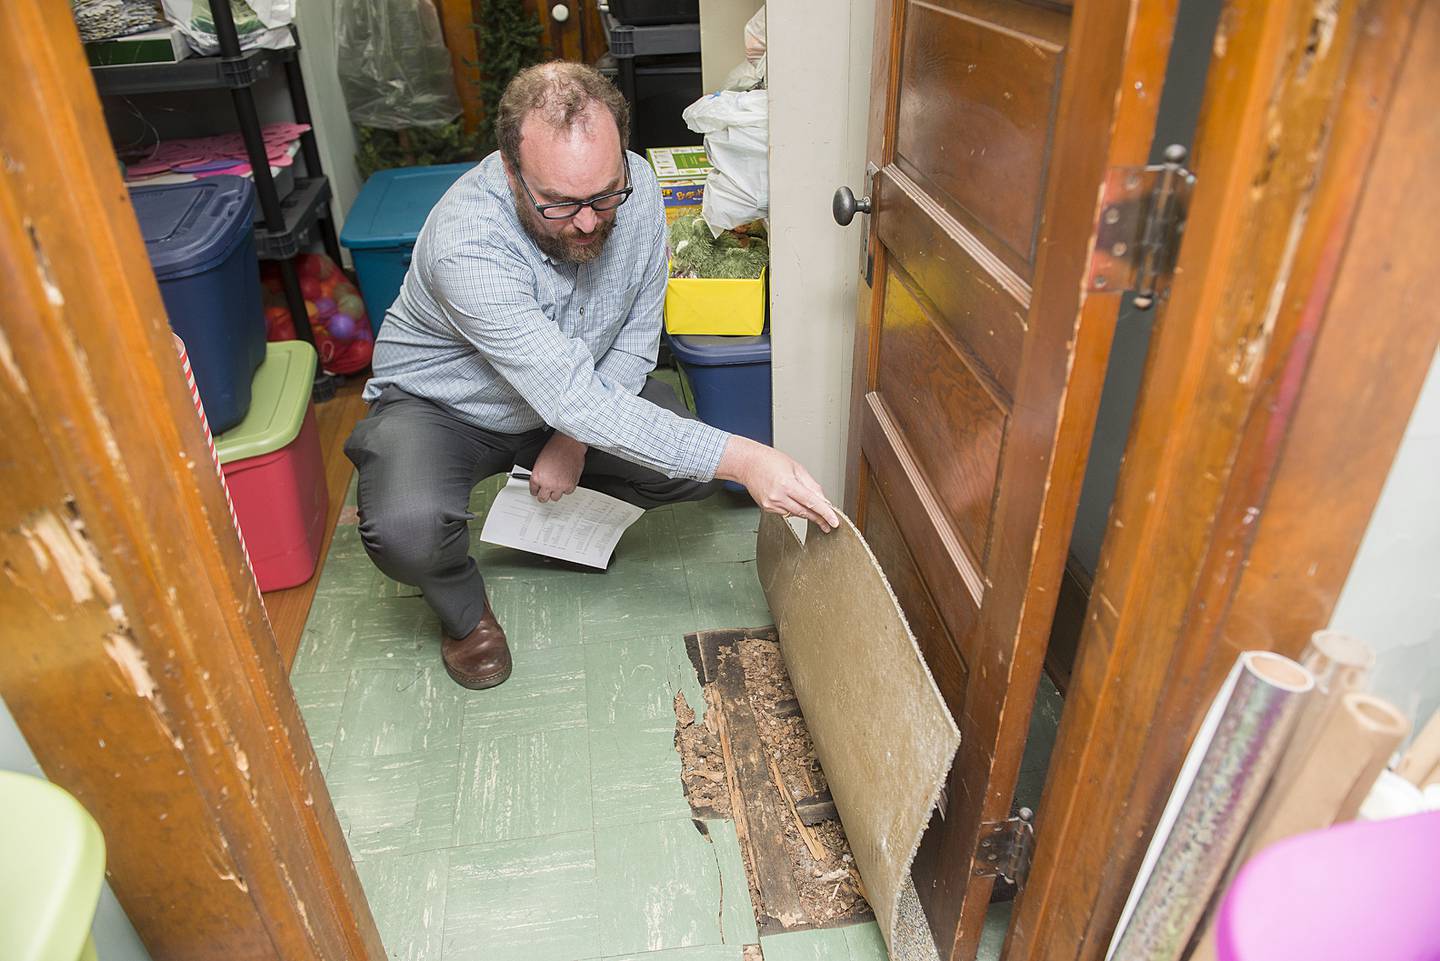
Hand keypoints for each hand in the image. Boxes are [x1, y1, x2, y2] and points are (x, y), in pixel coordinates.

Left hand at [530, 433, 587, 502]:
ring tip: (557, 485)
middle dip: (544, 495)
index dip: (536, 490)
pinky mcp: (570, 485)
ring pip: (555, 498)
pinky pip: (567, 492)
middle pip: (543, 498)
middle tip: (546, 492)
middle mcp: (547, 483)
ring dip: (556, 492)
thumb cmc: (555, 448)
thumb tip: (540, 483)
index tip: (538, 490)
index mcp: (537, 477)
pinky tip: (566, 480)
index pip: (533, 491)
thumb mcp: (540, 462)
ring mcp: (559, 486)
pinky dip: (567, 488)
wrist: (569, 444)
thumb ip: (540, 475)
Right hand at [716, 436, 840, 532]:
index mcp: (787, 484)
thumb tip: (823, 500)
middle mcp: (778, 496)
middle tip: (829, 523)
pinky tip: (792, 500)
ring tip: (814, 510)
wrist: (748, 464)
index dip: (825, 513)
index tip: (833, 522)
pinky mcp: (767, 508)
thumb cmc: (770, 461)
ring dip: (807, 513)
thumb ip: (811, 486)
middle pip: (805, 512)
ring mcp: (771, 504)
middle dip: (819, 518)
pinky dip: (794, 509)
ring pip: (796, 514)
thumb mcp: (796, 468)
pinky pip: (786, 512)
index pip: (811, 502)